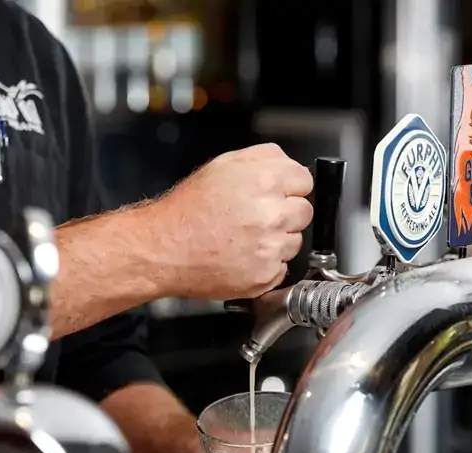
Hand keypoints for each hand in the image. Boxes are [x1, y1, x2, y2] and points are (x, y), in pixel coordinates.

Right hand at [152, 143, 313, 299]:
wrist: (166, 248)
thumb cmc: (190, 210)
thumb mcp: (224, 165)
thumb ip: (264, 158)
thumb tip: (290, 164)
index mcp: (264, 181)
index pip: (305, 181)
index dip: (291, 187)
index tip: (280, 193)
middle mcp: (272, 215)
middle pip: (305, 212)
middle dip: (286, 213)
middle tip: (257, 217)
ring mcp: (271, 248)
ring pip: (295, 241)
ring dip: (278, 240)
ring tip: (246, 237)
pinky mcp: (266, 274)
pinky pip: (282, 267)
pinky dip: (267, 264)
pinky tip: (244, 255)